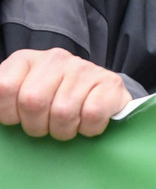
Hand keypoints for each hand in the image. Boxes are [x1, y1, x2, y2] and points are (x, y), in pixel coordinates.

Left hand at [0, 48, 131, 139]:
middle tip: (44, 126)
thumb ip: (1, 98)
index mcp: (26, 59)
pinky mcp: (110, 82)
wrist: (98, 96)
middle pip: (33, 101)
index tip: (17, 119)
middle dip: (36, 125)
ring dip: (63, 130)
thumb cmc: (50, 102)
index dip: (8, 113)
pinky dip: (88, 128)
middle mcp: (55, 58)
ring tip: (66, 125)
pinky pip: (92, 114)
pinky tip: (86, 122)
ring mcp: (85, 68)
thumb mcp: (17, 96)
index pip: (4, 87)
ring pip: (63, 112)